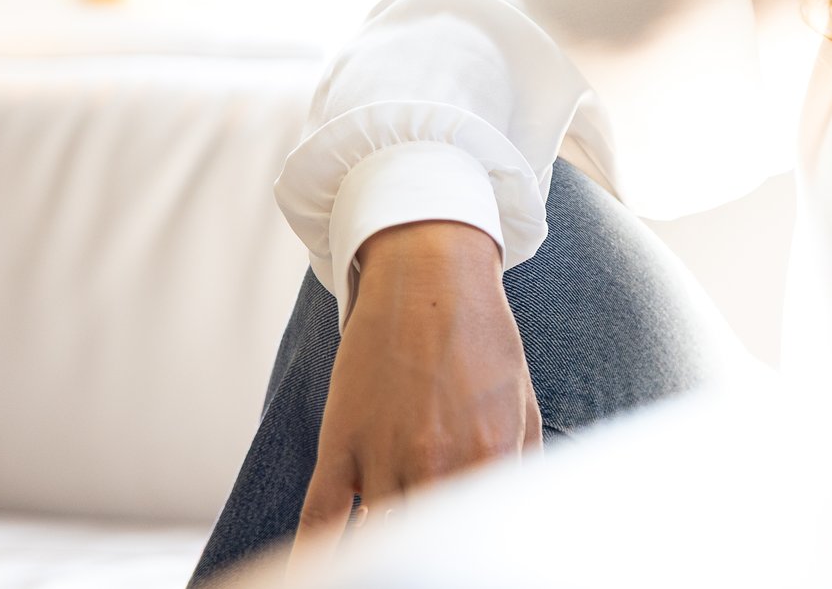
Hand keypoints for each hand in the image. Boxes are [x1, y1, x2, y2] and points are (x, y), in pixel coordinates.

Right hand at [287, 221, 540, 577]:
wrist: (430, 273)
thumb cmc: (481, 337)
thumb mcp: (521, 405)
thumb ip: (521, 468)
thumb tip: (517, 518)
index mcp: (491, 456)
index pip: (479, 534)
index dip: (470, 551)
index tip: (462, 555)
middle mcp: (438, 463)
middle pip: (428, 542)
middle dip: (430, 551)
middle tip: (429, 553)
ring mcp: (384, 455)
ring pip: (377, 538)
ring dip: (385, 545)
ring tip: (391, 540)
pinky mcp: (341, 442)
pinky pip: (319, 518)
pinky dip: (312, 558)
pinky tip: (310, 577)